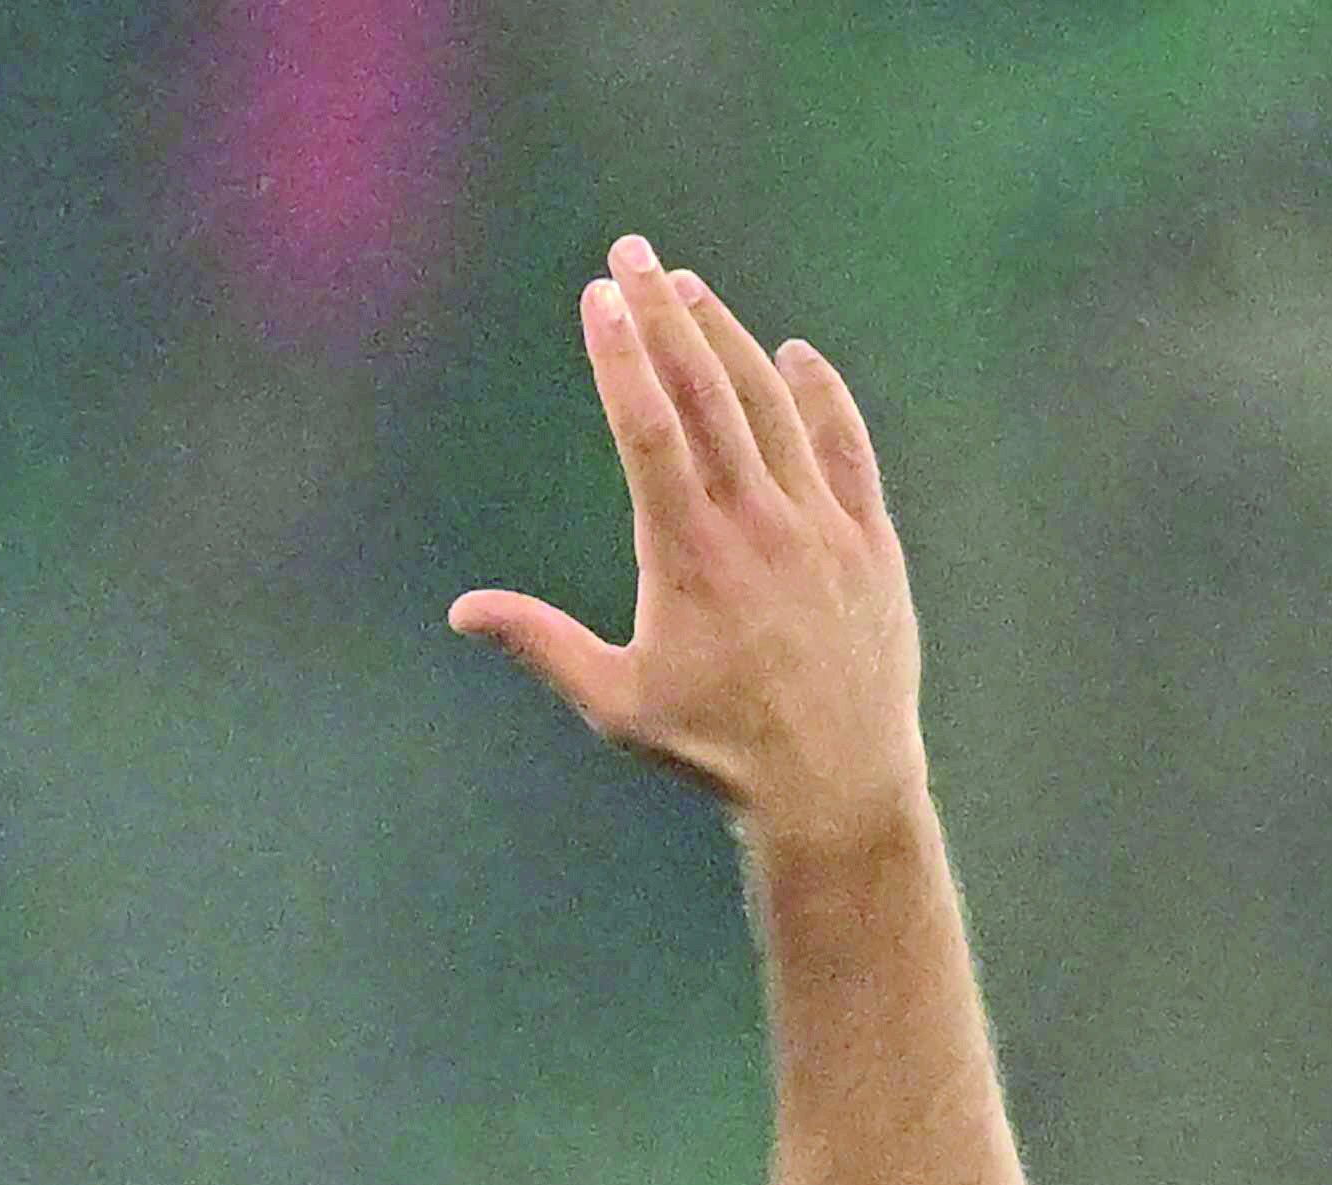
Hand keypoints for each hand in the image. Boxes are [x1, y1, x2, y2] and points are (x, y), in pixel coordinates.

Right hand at [451, 240, 925, 862]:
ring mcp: (819, 524)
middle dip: (666, 312)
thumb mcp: (617, 705)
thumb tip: (463, 612)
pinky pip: (845, 445)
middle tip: (633, 253)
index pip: (647, 428)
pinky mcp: (869, 539)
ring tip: (693, 289)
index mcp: (688, 554)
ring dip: (729, 338)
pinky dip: (821, 393)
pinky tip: (795, 355)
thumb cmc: (714, 751)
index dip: (620, 354)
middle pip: (706, 392)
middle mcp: (757, 522)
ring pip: (772, 404)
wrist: (836, 784)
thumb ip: (542, 644)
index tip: (599, 298)